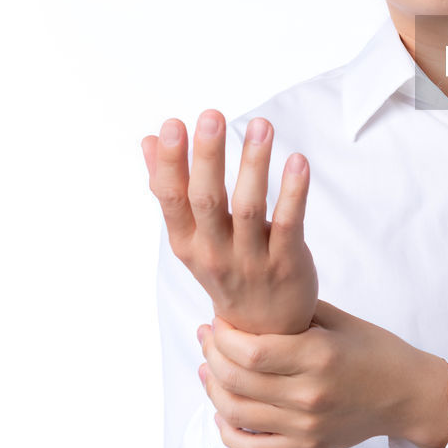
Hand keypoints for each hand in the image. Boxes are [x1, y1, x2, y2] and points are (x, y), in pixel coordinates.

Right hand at [143, 110, 318, 333]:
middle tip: (211, 116)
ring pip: (250, 208)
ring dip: (254, 164)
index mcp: (187, 244)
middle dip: (208, 157)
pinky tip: (298, 161)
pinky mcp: (287, 263)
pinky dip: (294, 192)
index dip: (171, 163)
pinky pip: (289, 224)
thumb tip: (149, 140)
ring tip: (261, 125)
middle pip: (208, 200)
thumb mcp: (191, 238)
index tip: (173, 124)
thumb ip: (172, 189)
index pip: (172, 200)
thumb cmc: (226, 271)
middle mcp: (215, 253)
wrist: (264, 332)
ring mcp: (252, 260)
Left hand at [196, 300, 447, 447]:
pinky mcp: (306, 446)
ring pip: (237, 412)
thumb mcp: (340, 321)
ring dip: (212, 389)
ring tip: (208, 370)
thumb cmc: (378, 353)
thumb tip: (254, 302)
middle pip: (238, 380)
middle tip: (207, 338)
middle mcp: (310, 393)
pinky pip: (253, 447)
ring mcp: (306, 424)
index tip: (217, 322)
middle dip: (211, 356)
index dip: (223, 337)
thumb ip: (298, 313)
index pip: (251, 352)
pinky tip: (222, 412)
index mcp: (320, 355)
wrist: (408, 394)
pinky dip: (227, 432)